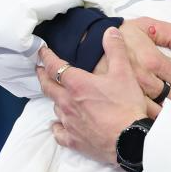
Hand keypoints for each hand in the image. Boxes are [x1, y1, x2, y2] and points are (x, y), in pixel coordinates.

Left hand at [38, 33, 147, 162]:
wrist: (130, 140)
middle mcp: (67, 102)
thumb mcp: (124, 73)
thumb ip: (116, 50)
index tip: (41, 52)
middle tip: (40, 70)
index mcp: (77, 84)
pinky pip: (58, 132)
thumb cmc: (126, 106)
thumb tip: (110, 31)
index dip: (46, 57)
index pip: (54, 66)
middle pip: (47, 87)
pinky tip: (58, 125)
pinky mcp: (74, 140)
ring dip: (54, 99)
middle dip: (43, 76)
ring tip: (56, 96)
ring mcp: (69, 123)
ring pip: (55, 108)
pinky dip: (57, 127)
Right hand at [95, 17, 170, 117]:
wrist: (90, 44)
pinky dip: (149, 119)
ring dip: (167, 111)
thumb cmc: (121, 36)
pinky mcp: (119, 102)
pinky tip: (151, 116)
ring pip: (159, 111)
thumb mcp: (146, 25)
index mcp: (152, 60)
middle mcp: (144, 79)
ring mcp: (131, 93)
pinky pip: (140, 116)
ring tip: (168, 109)